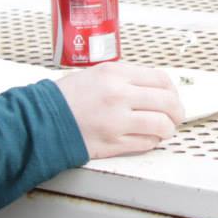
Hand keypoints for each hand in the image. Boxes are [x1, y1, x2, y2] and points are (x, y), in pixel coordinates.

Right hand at [55, 62, 183, 158]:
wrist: (41, 120)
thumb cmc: (66, 98)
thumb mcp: (96, 74)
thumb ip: (125, 78)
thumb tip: (154, 87)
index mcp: (115, 74)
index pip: (160, 79)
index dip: (172, 90)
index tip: (173, 96)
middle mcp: (119, 95)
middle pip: (167, 102)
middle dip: (177, 111)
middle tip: (176, 116)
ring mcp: (117, 121)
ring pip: (161, 125)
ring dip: (168, 129)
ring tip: (165, 130)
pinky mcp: (112, 143)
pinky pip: (145, 143)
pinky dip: (152, 141)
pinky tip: (148, 138)